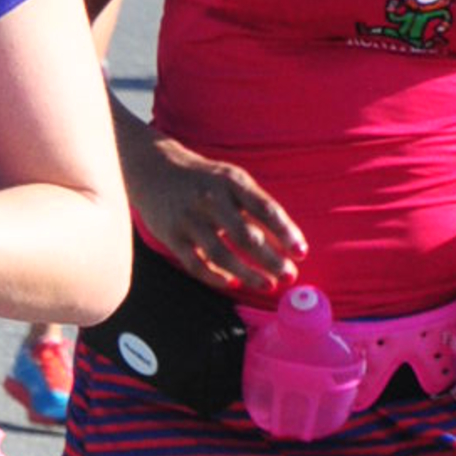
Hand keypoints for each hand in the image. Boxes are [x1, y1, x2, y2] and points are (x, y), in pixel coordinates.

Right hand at [136, 140, 306, 296]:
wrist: (154, 170)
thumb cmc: (203, 179)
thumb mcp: (231, 179)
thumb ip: (254, 203)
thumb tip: (284, 238)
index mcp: (231, 182)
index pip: (265, 209)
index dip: (285, 232)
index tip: (301, 252)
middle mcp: (211, 200)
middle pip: (246, 236)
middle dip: (271, 259)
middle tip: (289, 276)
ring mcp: (189, 219)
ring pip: (222, 254)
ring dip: (248, 273)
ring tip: (267, 285)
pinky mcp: (171, 236)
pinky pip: (196, 263)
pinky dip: (215, 276)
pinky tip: (232, 283)